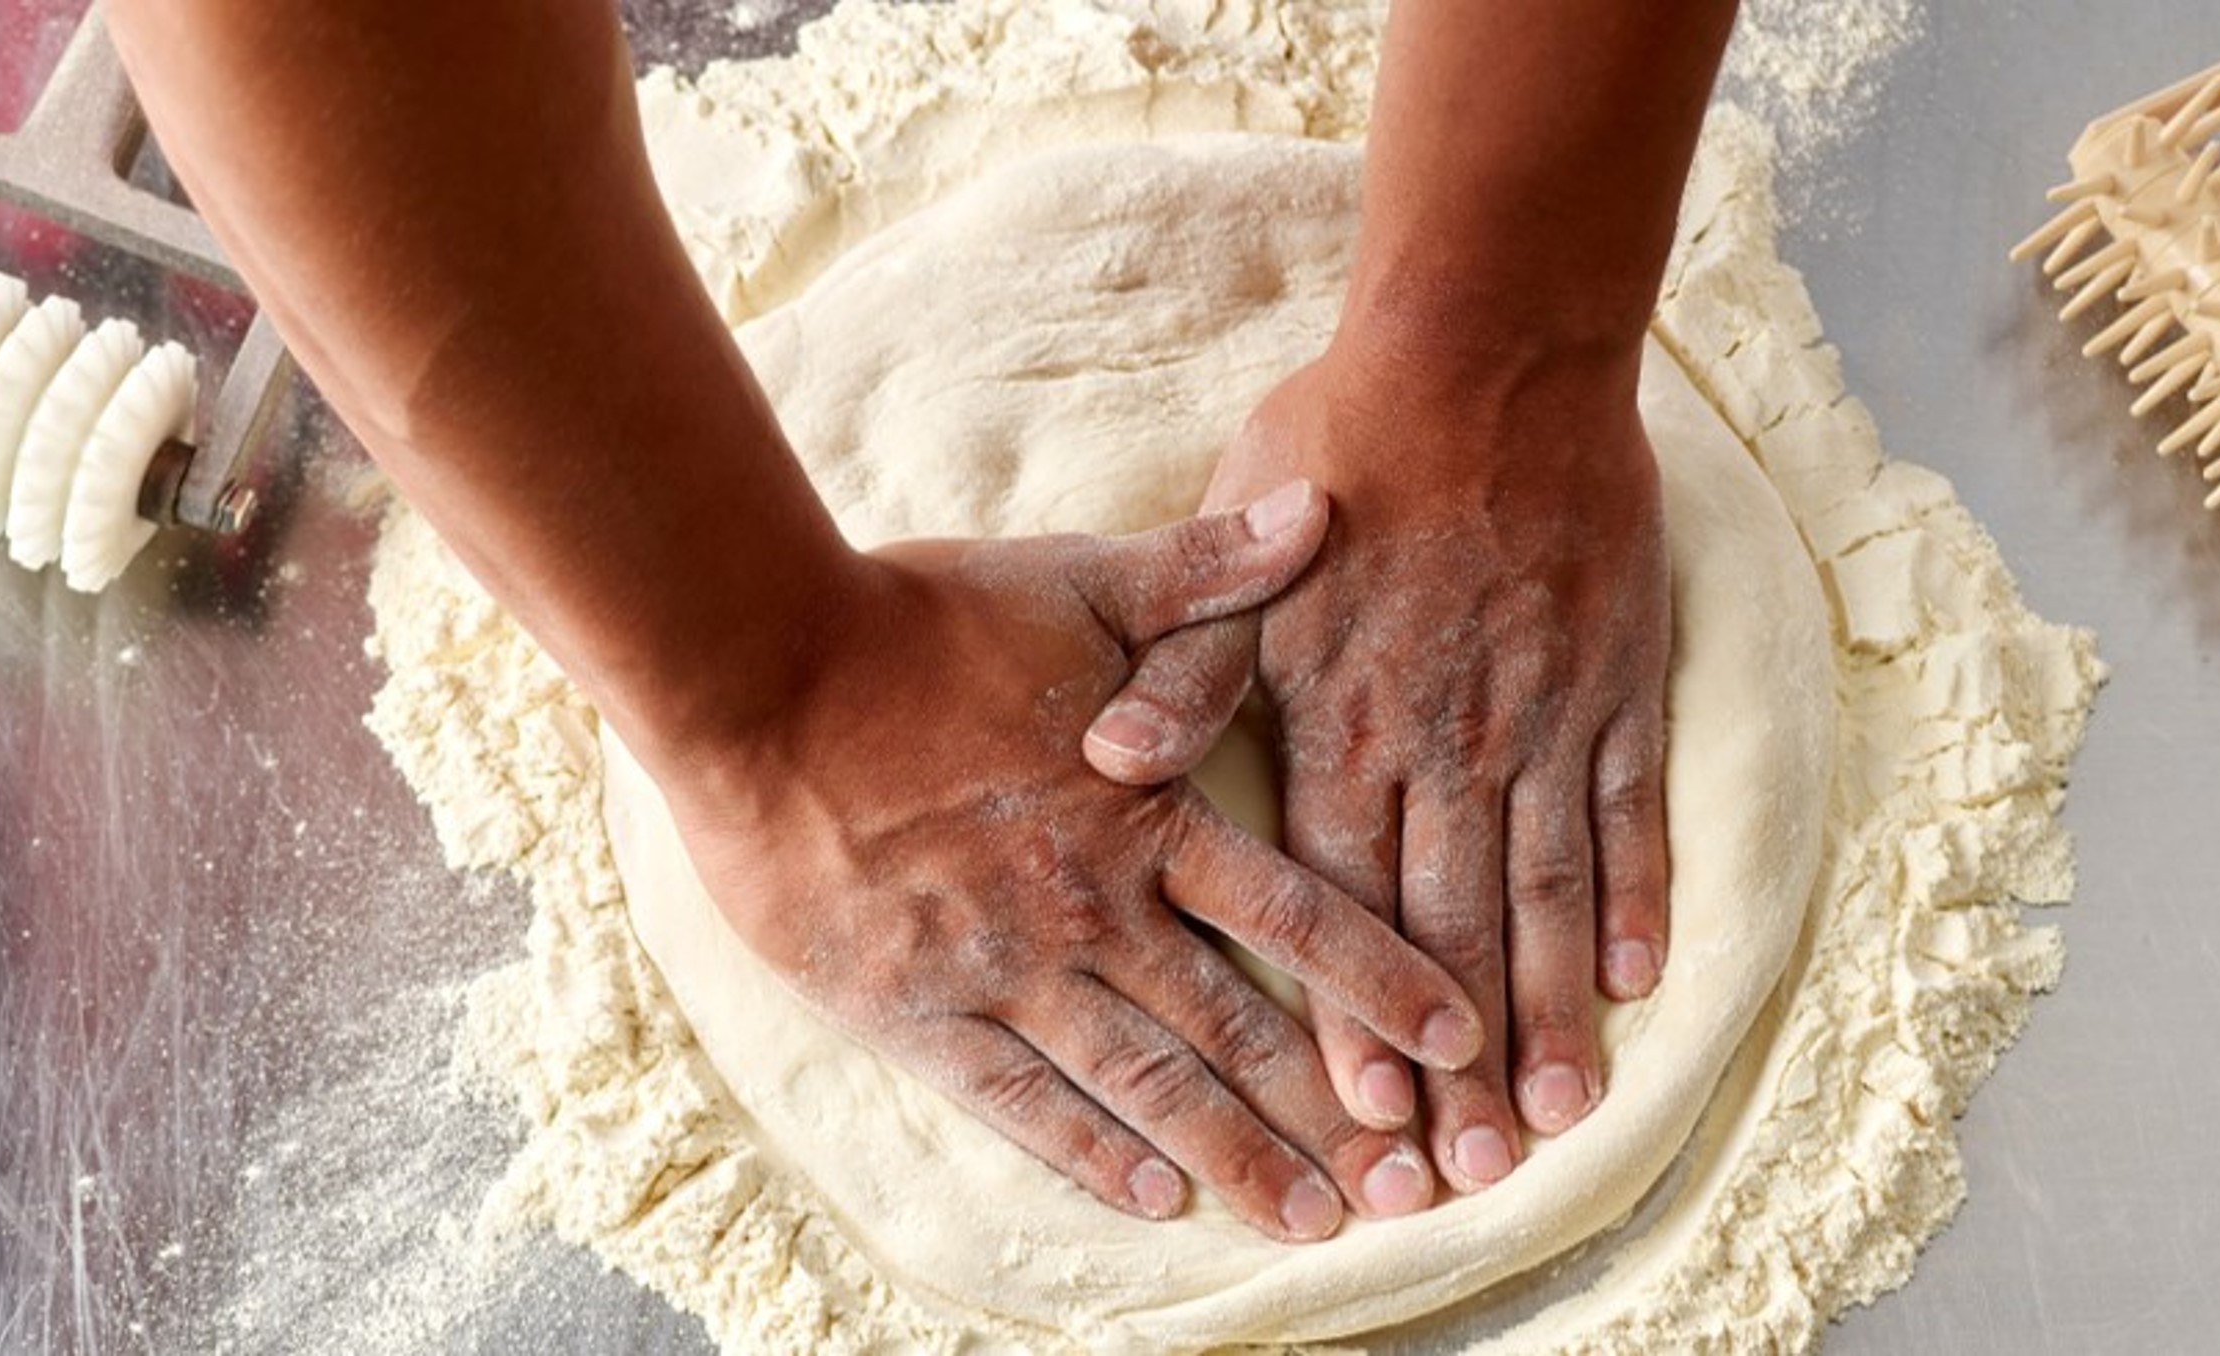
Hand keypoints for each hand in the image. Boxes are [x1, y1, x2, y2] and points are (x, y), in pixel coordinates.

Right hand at [646, 484, 1479, 1239]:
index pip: (1296, 913)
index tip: (1458, 1040)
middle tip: (1412, 1185)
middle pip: (1237, 1028)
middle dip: (1332, 1112)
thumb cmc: (921, 620)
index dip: (1383, 981)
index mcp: (1144, 812)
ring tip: (1313, 1220)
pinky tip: (1153, 1199)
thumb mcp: (1079, 579)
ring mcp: (1005, 967)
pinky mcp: (915, 1008)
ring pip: (1144, 1082)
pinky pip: (1018, 1101)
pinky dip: (1088, 1154)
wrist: (761, 675)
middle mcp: (1092, 907)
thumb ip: (1207, 572)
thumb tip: (1321, 511)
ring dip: (1235, 1155)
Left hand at [1082, 334, 1670, 1195]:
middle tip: (1471, 1173)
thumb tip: (1104, 761)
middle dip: (1460, 1062)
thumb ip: (1179, 668)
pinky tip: (1638, 974)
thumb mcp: (1226, 554)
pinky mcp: (1612, 679)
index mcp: (1342, 724)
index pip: (1341, 906)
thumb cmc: (1338, 447)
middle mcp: (1445, 743)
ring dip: (1554, 1008)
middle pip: (1450, 929)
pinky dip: (1634, 892)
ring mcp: (1539, 717)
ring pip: (1547, 890)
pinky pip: (1626, 807)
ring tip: (1561, 1114)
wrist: (1484, 352)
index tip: (1365, 1123)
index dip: (1351, 1021)